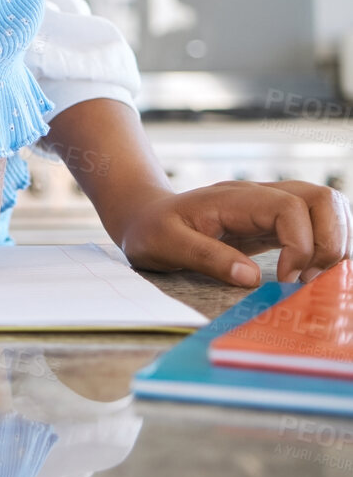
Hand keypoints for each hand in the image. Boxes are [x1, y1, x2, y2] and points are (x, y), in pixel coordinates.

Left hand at [119, 180, 351, 285]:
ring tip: (312, 278)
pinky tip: (310, 273)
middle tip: (309, 280)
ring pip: (327, 208)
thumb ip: (205, 257)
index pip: (290, 208)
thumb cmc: (150, 229)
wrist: (143, 216)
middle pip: (323, 199)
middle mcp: (259, 196)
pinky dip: (326, 246)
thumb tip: (251, 278)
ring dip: (334, 243)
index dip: (300, 245)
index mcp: (234, 198)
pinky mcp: (273, 223)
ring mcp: (269, 207)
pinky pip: (316, 224)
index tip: (285, 279)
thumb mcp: (164, 244)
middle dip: (330, 242)